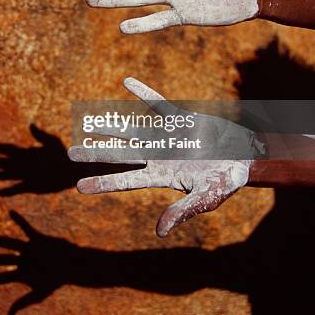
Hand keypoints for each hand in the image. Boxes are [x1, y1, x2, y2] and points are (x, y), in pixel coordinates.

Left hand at [68, 78, 263, 236]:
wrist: (244, 158)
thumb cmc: (225, 181)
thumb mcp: (205, 199)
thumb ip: (182, 211)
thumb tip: (159, 231)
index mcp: (161, 177)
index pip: (125, 181)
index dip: (102, 182)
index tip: (78, 186)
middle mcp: (158, 156)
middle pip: (120, 155)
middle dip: (96, 154)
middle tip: (71, 153)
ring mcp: (167, 137)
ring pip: (132, 130)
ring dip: (112, 126)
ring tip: (89, 122)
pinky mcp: (180, 120)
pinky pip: (158, 104)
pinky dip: (143, 94)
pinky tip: (127, 82)